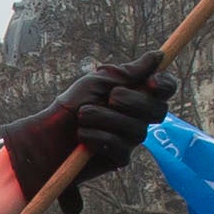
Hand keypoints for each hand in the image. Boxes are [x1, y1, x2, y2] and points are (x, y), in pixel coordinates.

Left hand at [0, 57, 172, 211]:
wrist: (48, 134)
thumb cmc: (73, 104)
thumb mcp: (99, 81)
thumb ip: (129, 72)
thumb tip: (158, 55)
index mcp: (136, 95)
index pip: (165, 89)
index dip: (165, 85)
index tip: (150, 82)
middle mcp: (138, 117)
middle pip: (158, 111)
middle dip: (134, 102)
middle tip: (110, 97)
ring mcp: (130, 139)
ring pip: (137, 130)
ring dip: (106, 119)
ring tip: (83, 115)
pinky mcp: (119, 158)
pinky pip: (120, 147)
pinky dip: (98, 137)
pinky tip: (82, 135)